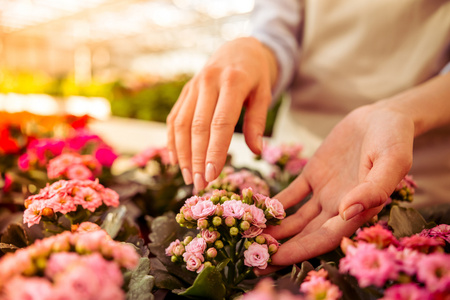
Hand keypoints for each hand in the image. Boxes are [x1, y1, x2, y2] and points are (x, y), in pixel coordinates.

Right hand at [166, 37, 276, 189]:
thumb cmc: (255, 76)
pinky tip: (175, 160)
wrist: (238, 49)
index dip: (214, 151)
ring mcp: (193, 86)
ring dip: (182, 154)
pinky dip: (172, 140)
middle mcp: (208, 82)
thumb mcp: (264, 94)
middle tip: (199, 184)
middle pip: (198, 127)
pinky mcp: (185, 91)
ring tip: (187, 178)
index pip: (220, 123)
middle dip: (196, 158)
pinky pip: (174, 118)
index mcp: (232, 82)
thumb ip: (258, 122)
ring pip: (182, 124)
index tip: (212, 175)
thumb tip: (256, 151)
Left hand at [259, 103, 414, 272]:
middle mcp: (338, 207)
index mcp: (358, 210)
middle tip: (252, 259)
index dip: (299, 251)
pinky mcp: (313, 175)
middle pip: (306, 235)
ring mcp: (324, 192)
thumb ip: (373, 188)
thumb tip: (346, 213)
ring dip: (274, 229)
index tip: (273, 259)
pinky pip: (291, 194)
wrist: (382, 116)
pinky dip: (274, 203)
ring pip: (295, 219)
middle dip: (281, 248)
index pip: (325, 239)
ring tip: (248, 237)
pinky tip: (256, 209)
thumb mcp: (391, 160)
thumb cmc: (394, 139)